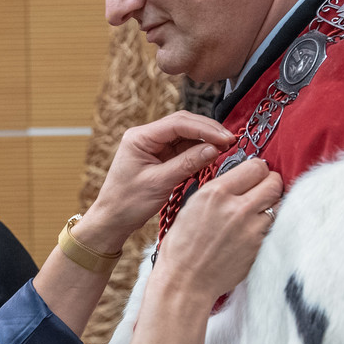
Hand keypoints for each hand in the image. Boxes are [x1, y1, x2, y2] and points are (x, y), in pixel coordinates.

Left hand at [79, 112, 237, 252]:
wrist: (112, 219)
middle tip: (230, 141)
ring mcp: (154, 146)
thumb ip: (187, 164)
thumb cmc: (127, 203)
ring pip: (186, 135)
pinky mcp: (160, 157)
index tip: (224, 138)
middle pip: (183, 124)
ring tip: (225, 148)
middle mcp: (146, 137)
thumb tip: (214, 149)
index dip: (204, 129)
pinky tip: (212, 155)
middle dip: (208, 131)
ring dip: (205, 140)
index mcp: (140, 137)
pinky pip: (184, 148)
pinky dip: (199, 151)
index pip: (177, 124)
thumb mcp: (159, 183)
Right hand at [122, 159, 280, 343]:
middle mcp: (237, 207)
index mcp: (216, 192)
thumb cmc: (183, 245)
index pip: (256, 166)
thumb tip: (240, 179)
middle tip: (261, 192)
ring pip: (280, 204)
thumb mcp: (193, 205)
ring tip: (258, 213)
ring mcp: (252, 229)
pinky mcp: (260, 247)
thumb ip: (219, 189)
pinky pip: (276, 226)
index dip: (257, 170)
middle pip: (274, 181)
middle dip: (269, 184)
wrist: (185, 281)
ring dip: (272, 205)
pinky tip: (255, 231)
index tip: (253, 177)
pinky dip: (269, 225)